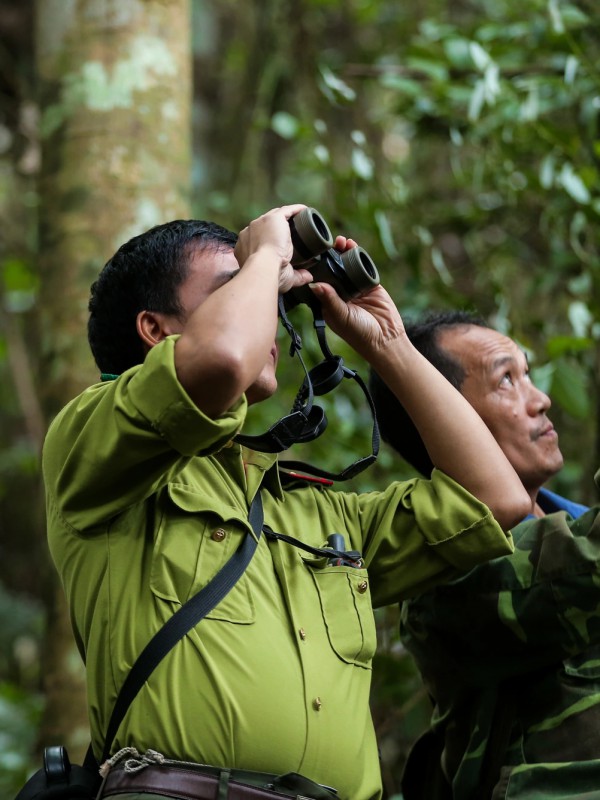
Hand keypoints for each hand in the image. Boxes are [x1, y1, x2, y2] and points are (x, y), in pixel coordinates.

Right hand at [234, 205, 312, 293]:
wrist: (263, 268)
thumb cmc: (268, 276)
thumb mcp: (283, 277)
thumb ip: (296, 277)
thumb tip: (308, 277)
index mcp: (246, 245)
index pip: (259, 238)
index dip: (269, 240)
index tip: (280, 245)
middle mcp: (250, 231)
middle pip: (267, 225)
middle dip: (278, 227)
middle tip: (292, 234)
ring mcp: (261, 222)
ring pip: (276, 215)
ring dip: (288, 217)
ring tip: (300, 221)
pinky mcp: (274, 218)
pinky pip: (287, 210)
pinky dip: (297, 210)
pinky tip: (305, 211)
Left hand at [308, 235, 405, 362]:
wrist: (385, 338)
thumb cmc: (359, 333)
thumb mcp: (341, 316)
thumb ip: (329, 300)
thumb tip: (313, 284)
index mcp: (328, 302)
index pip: (319, 281)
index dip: (316, 268)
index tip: (312, 255)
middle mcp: (340, 293)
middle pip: (333, 270)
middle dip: (329, 256)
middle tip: (326, 244)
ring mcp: (355, 287)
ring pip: (347, 266)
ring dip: (343, 253)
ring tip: (340, 241)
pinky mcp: (370, 284)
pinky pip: (363, 267)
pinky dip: (358, 256)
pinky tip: (352, 246)